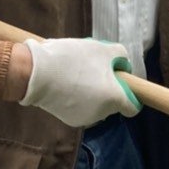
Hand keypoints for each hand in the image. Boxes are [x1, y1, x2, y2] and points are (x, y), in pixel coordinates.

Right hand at [21, 37, 140, 126]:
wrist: (35, 74)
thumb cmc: (72, 59)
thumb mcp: (102, 48)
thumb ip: (121, 56)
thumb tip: (122, 66)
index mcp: (114, 99)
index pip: (133, 107)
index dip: (130, 93)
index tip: (121, 80)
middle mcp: (102, 114)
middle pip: (112, 102)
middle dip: (107, 87)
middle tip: (93, 68)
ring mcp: (85, 119)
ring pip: (96, 105)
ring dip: (91, 92)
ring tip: (75, 74)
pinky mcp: (69, 120)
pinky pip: (80, 107)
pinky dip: (77, 98)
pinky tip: (65, 84)